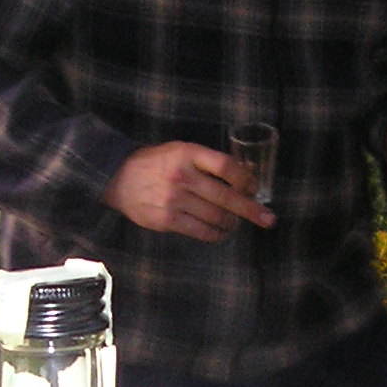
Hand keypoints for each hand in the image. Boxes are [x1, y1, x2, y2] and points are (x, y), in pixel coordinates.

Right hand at [102, 143, 273, 241]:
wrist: (117, 177)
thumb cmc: (156, 163)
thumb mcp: (181, 151)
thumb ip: (210, 162)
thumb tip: (248, 171)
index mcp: (188, 154)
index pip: (227, 166)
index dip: (246, 179)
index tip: (253, 188)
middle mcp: (183, 176)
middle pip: (227, 197)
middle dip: (252, 210)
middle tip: (268, 219)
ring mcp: (174, 200)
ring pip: (217, 217)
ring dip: (233, 223)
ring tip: (235, 223)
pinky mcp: (167, 220)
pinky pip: (202, 232)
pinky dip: (217, 235)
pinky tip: (221, 232)